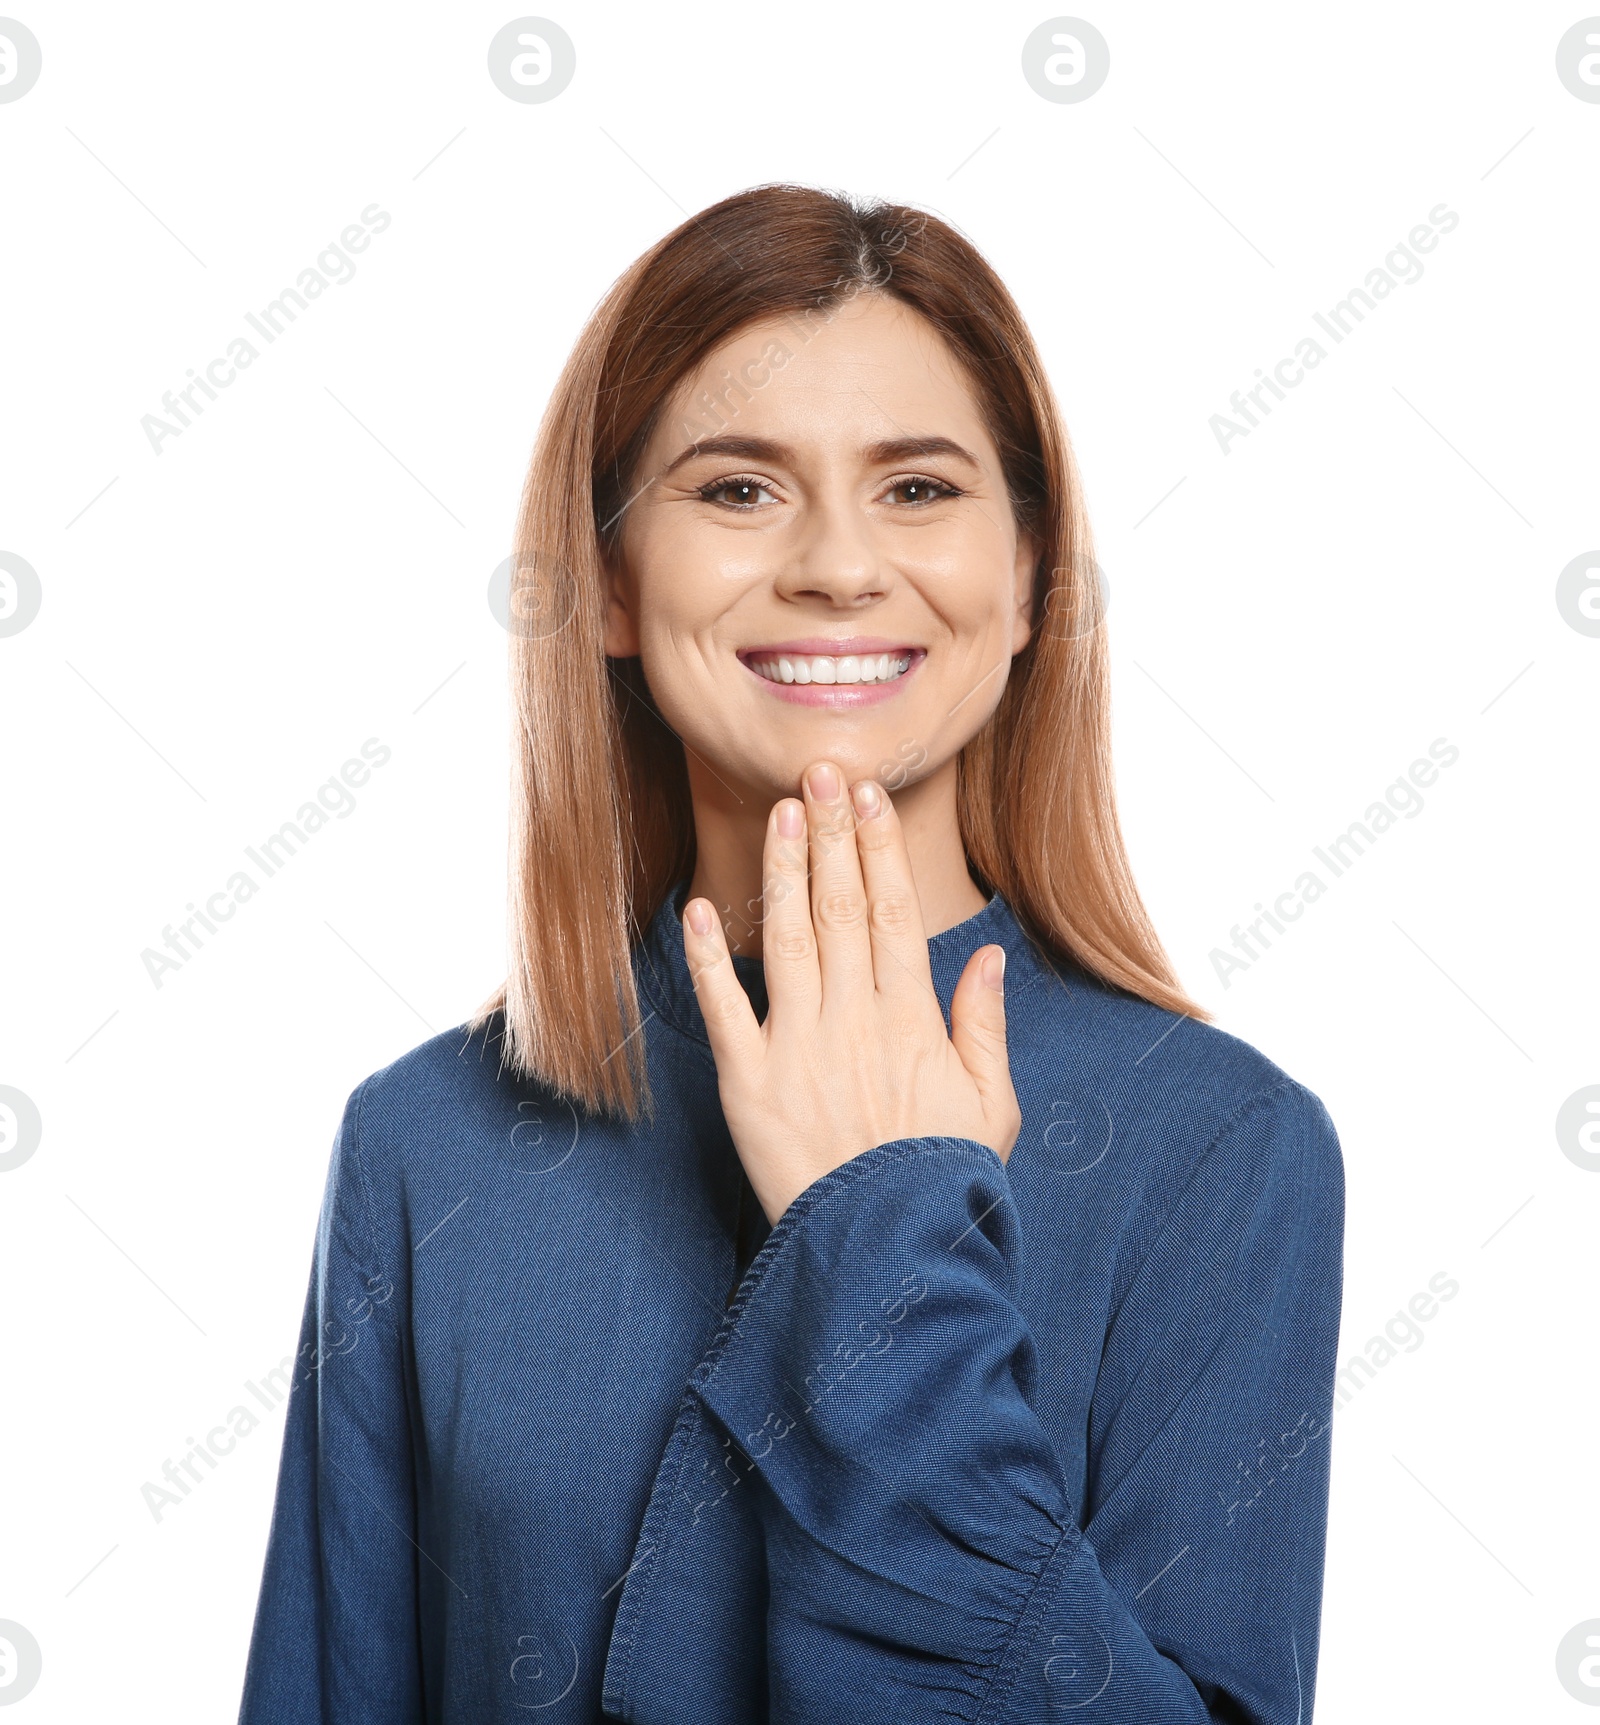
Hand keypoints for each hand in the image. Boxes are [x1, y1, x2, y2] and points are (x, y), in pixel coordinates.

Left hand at [683, 758, 1020, 1225]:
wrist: (887, 1251)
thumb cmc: (941, 1180)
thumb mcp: (990, 1106)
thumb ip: (984, 1027)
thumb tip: (991, 958)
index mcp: (911, 1019)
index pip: (893, 912)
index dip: (879, 849)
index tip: (871, 797)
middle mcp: (855, 1018)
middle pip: (841, 907)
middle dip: (833, 833)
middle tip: (824, 770)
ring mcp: (799, 1046)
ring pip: (788, 938)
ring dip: (783, 870)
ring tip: (781, 811)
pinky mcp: (749, 1082)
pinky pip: (725, 1008)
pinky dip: (708, 958)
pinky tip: (698, 909)